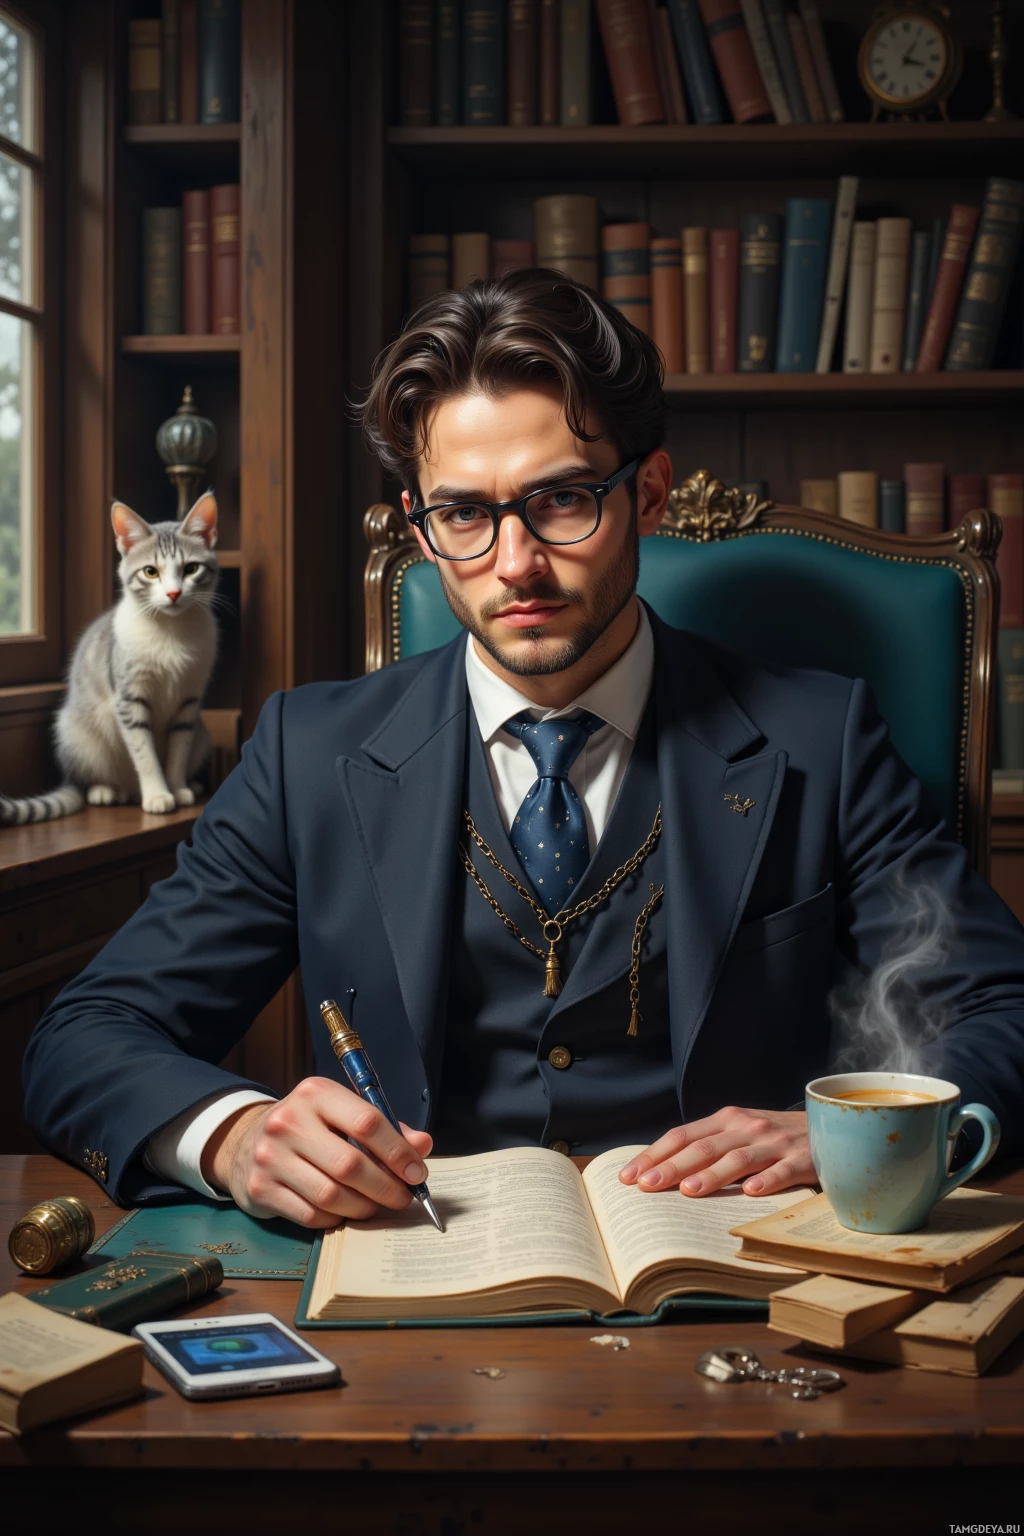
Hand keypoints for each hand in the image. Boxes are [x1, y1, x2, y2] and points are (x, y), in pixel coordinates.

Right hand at [201, 1077, 433, 1226]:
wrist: (246, 1143)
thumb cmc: (308, 1128)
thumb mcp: (341, 1114)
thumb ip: (384, 1128)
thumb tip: (422, 1145)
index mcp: (315, 1093)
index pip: (367, 1122)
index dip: (398, 1152)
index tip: (417, 1172)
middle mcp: (289, 1121)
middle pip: (351, 1164)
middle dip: (386, 1186)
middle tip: (403, 1197)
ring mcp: (271, 1157)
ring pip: (332, 1195)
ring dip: (364, 1207)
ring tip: (376, 1205)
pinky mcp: (261, 1189)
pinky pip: (312, 1215)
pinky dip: (337, 1218)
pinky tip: (346, 1211)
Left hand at [617, 1106, 814, 1197]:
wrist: (831, 1125)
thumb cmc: (774, 1137)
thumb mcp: (739, 1133)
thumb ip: (708, 1146)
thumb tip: (661, 1172)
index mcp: (726, 1120)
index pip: (682, 1136)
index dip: (654, 1154)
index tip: (628, 1176)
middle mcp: (746, 1127)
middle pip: (703, 1148)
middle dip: (671, 1167)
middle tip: (646, 1187)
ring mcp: (774, 1142)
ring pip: (737, 1158)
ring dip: (711, 1175)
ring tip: (688, 1191)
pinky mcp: (802, 1159)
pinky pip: (782, 1171)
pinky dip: (766, 1181)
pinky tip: (750, 1193)